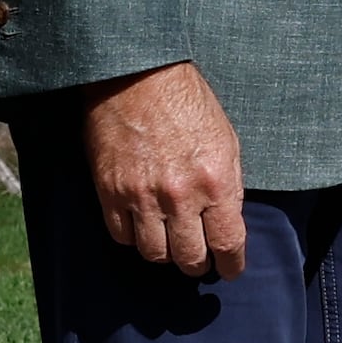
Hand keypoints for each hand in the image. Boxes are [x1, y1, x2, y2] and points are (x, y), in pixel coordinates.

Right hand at [86, 61, 247, 280]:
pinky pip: (122, 236)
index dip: (231, 265)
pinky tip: (142, 225)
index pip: (227, 244)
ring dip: (165, 253)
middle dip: (198, 264)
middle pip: (189, 258)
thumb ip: (229, 185)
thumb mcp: (226, 140)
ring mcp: (141, 196)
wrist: (137, 73)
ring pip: (154, 254)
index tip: (230, 269)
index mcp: (215, 182)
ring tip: (169, 242)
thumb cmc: (187, 102)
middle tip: (198, 258)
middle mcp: (180, 196)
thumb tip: (228, 221)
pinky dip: (133, 236)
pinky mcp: (110, 191)